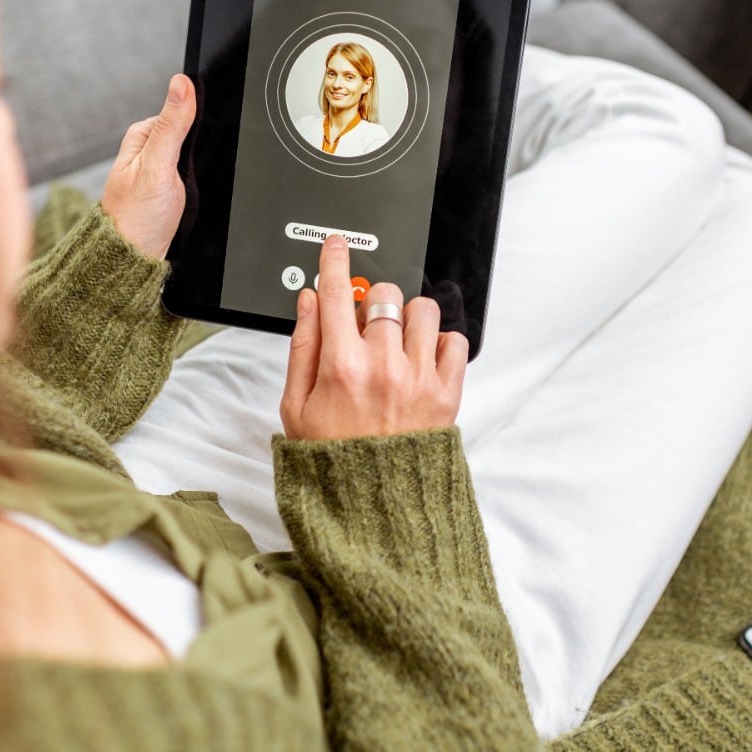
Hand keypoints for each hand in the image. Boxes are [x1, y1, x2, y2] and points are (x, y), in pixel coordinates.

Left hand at [100, 74, 194, 258]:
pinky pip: (194, 174)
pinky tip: (194, 195)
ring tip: (190, 188)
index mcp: (143, 135)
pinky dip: (200, 181)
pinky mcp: (171, 188)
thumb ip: (171, 125)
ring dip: (201, 168)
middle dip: (201, 149)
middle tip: (190, 174)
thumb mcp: (157, 165)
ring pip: (195, 156)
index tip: (197, 146)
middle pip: (191, 134)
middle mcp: (150, 149)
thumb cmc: (136, 218)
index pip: (181, 111)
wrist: (134, 260)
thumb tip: (181, 83)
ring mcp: (161, 170)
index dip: (199, 122)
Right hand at [280, 235, 467, 439]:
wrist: (374, 506)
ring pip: (423, 311)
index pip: (340, 292)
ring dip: (407, 317)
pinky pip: (455, 342)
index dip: (336, 260)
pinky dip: (440, 342)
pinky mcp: (447, 393)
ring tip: (396, 343)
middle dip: (374, 301)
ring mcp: (419, 378)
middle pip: (385, 295)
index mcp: (341, 366)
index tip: (337, 246)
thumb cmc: (332, 459)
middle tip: (366, 325)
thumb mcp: (297, 406)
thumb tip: (311, 302)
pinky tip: (421, 359)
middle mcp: (383, 365)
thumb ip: (303, 347)